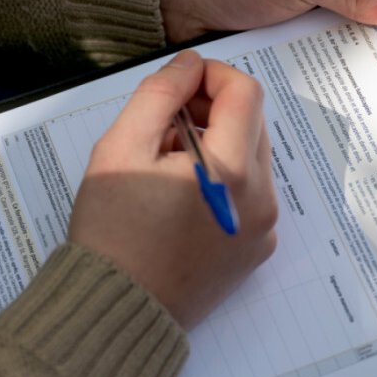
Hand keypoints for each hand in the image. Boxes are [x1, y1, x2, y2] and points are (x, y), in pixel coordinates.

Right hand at [68, 50, 277, 328]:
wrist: (118, 310)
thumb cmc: (112, 234)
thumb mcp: (120, 149)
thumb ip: (160, 94)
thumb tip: (190, 65)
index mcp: (232, 172)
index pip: (245, 92)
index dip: (211, 75)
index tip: (179, 83)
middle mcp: (261, 200)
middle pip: (253, 123)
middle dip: (212, 110)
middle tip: (164, 126)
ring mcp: (263, 229)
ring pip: (253, 158)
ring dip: (217, 145)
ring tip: (167, 166)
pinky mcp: (256, 250)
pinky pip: (251, 195)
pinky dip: (224, 181)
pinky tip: (181, 199)